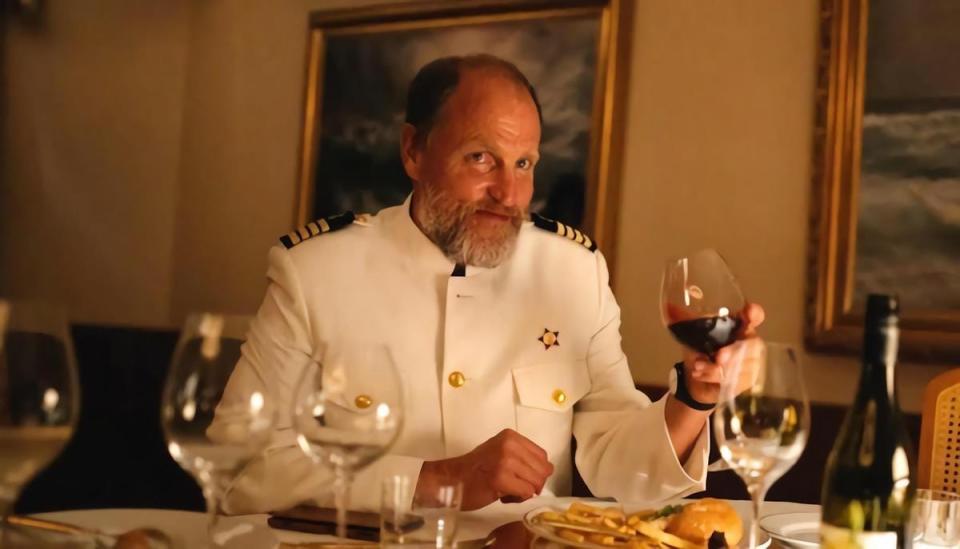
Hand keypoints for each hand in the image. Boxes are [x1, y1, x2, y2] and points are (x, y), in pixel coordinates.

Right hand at [416, 429, 553, 510]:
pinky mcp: (501, 478)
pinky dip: (518, 498)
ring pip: (536, 482)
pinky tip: (502, 496)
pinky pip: (526, 492)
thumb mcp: (499, 452)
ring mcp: (506, 460)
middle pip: (543, 470)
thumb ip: (521, 456)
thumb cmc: (474, 470)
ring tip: (507, 491)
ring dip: (525, 492)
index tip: (520, 478)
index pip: (542, 456)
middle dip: (533, 484)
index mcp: (511, 436)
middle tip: (514, 487)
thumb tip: (545, 470)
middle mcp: (510, 444)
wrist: (450, 480)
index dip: (536, 472)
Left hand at [682, 302, 764, 404]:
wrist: (695, 379)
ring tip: (698, 367)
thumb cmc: (699, 351)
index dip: (755, 313)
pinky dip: (713, 377)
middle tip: (719, 357)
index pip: (755, 316)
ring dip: (716, 368)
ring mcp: (751, 363)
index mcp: (738, 326)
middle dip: (735, 351)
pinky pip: (733, 380)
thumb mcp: (691, 334)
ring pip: (741, 366)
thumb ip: (685, 321)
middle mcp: (749, 342)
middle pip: (752, 344)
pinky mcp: (746, 380)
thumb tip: (669, 306)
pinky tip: (700, 374)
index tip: (748, 312)